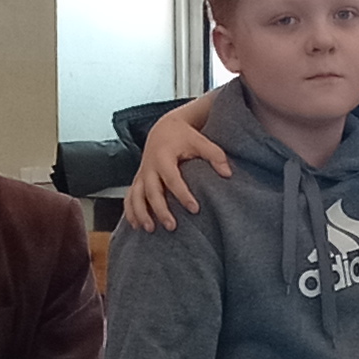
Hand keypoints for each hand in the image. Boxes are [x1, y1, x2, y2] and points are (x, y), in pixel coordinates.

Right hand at [121, 107, 233, 231]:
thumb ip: (215, 154)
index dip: (183, 195)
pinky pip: (130, 197)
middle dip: (160, 210)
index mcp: (163, 156)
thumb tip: (228, 174)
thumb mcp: (199, 140)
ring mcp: (141, 174)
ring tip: (150, 230)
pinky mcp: (138, 180)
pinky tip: (136, 226)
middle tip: (172, 226)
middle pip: (151, 191)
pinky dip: (130, 211)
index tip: (195, 209)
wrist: (164, 128)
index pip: (172, 179)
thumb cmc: (183, 136)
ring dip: (141, 213)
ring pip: (136, 196)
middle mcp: (149, 166)